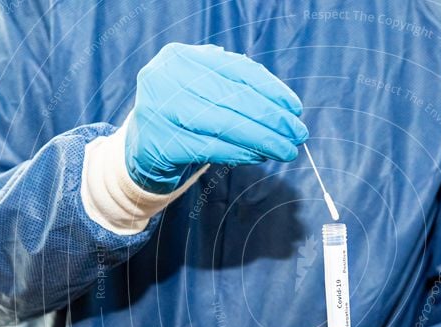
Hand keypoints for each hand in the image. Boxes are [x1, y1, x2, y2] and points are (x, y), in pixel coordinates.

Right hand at [126, 43, 308, 192]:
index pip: (236, 71)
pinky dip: (240, 153)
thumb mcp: (205, 89)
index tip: (296, 109)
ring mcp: (159, 110)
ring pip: (224, 124)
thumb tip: (286, 107)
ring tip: (285, 149)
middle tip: (298, 133)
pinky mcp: (160, 142)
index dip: (271, 90)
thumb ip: (237, 87)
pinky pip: (211, 148)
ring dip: (262, 139)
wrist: (142, 146)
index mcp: (181, 56)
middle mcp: (166, 77)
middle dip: (272, 118)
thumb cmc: (184, 114)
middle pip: (233, 98)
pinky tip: (259, 156)